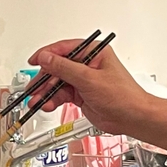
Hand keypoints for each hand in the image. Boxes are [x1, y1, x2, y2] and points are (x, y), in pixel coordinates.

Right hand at [27, 39, 152, 135]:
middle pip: (58, 67)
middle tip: (34, 88)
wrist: (132, 118)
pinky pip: (62, 94)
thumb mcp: (89, 79)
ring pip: (58, 82)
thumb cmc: (123, 96)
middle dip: (44, 79)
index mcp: (93, 52)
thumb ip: (64, 68)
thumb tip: (46, 58)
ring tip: (37, 101)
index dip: (47, 55)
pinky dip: (53, 100)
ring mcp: (84, 79)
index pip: (64, 49)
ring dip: (46, 92)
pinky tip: (47, 105)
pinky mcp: (81, 94)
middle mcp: (87, 64)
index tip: (34, 61)